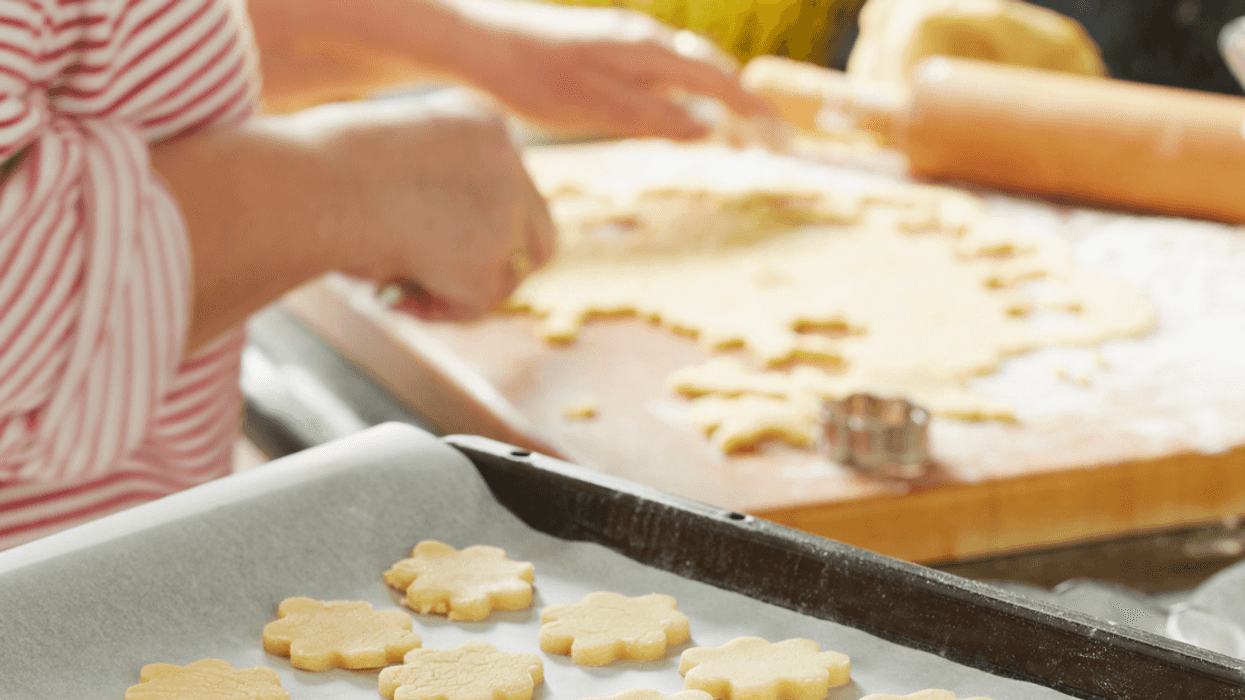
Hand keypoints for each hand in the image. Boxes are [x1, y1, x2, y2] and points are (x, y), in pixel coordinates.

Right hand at [283, 90, 554, 320]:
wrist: (314, 182)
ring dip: (464, 287)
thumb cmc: (315, 170)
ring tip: (401, 285)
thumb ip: (422, 189)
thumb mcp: (383, 162)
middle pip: (535, 226)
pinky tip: (393, 296)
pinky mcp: (490, 259)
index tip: (436, 239)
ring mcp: (506, 208)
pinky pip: (476, 303)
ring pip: (511, 268)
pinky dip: (439, 309)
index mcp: (479, 120)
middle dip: (500, 260)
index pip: (505, 180)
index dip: (478, 219)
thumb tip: (428, 244)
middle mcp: (506, 157)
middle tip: (448, 280)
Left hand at [464, 3, 772, 139]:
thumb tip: (705, 129)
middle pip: (709, 68)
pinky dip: (686, 92)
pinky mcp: (609, 51)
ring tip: (739, 127)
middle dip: (743, 101)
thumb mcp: (596, 107)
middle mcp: (643, 41)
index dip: (749, 108)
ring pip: (686, 67)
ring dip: (717, 96)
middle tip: (770, 136)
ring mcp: (626, 43)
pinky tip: (682, 111)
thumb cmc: (534, 78)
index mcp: (646, 52)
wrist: (482, 44)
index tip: (779, 131)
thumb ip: (652, 118)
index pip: (714, 80)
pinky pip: (662, 71)